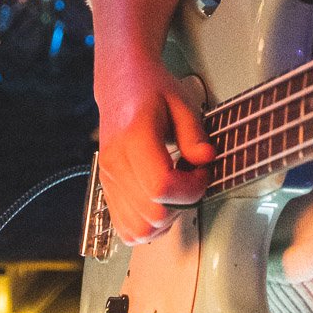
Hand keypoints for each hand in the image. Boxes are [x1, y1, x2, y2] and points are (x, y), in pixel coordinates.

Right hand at [94, 53, 214, 244]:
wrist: (121, 83)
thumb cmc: (153, 89)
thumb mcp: (182, 101)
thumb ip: (194, 134)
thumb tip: (206, 160)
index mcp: (134, 137)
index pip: (160, 186)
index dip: (190, 189)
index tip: (203, 172)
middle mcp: (115, 163)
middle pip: (150, 215)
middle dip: (182, 206)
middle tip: (193, 180)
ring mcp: (108, 180)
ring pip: (137, 230)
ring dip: (165, 221)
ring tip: (177, 192)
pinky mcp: (106, 189)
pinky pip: (125, 228)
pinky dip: (147, 226)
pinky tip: (161, 202)